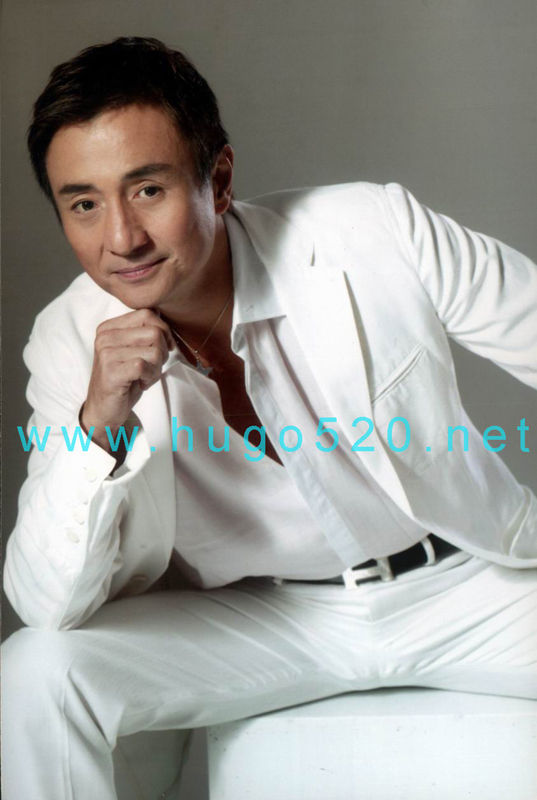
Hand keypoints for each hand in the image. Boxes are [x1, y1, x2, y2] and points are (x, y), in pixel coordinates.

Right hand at [81, 309, 173, 451]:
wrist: (104, 409)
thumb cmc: (123, 379)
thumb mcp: (133, 351)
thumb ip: (144, 332)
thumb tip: (162, 315)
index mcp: (109, 328)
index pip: (147, 314)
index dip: (164, 331)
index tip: (165, 347)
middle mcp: (105, 337)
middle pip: (154, 332)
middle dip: (163, 352)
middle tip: (152, 367)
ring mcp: (106, 353)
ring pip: (154, 351)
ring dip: (157, 368)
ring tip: (145, 376)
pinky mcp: (111, 371)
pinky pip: (144, 366)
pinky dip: (150, 377)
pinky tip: (141, 383)